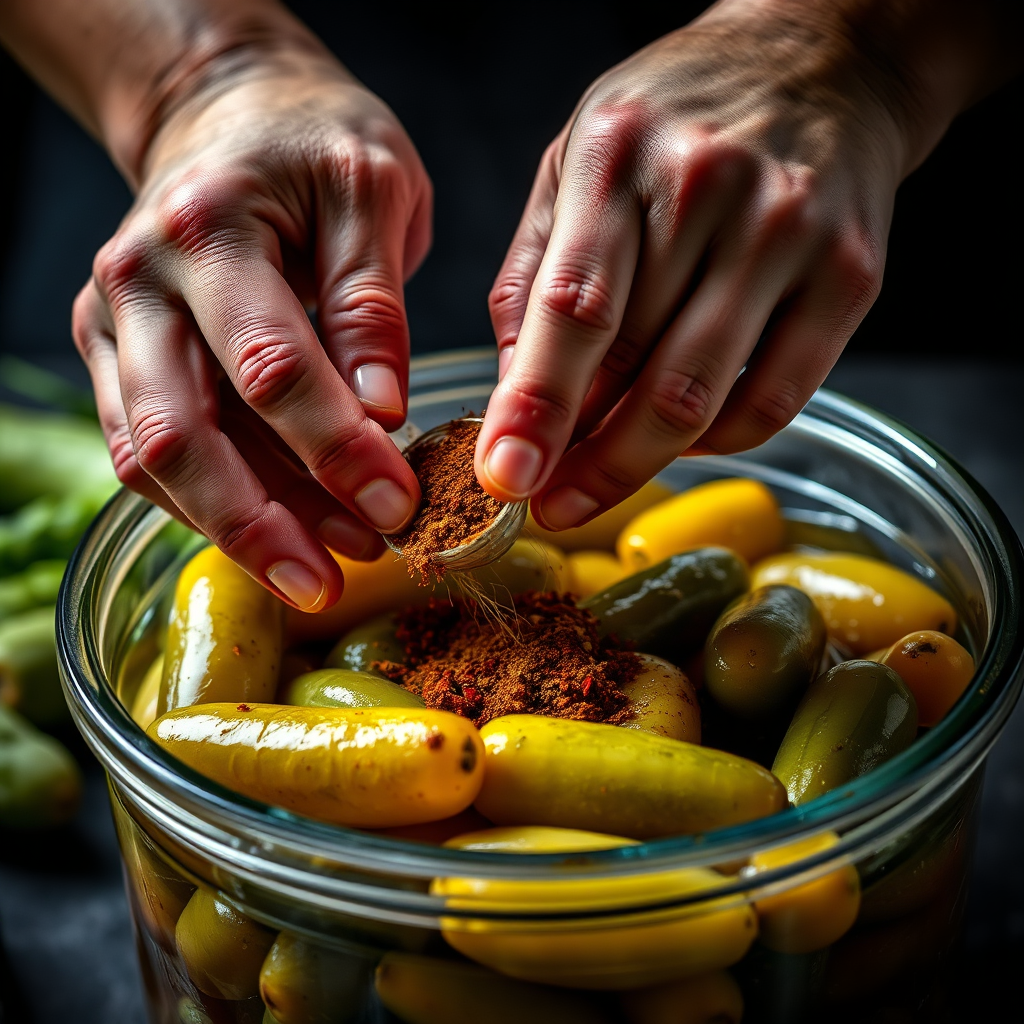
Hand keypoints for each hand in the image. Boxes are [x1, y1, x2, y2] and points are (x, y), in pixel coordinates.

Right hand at [72, 44, 431, 610]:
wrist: (228, 112)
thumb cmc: (312, 141)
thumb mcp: (370, 189)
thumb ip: (370, 304)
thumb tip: (382, 417)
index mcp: (206, 230)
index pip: (270, 367)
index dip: (334, 449)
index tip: (399, 505)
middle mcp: (137, 283)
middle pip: (180, 435)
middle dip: (261, 524)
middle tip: (335, 580)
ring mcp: (115, 326)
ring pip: (155, 460)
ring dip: (241, 528)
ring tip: (326, 567)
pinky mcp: (119, 358)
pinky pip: (148, 454)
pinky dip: (213, 505)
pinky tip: (283, 533)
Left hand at [477, 0, 942, 529]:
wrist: (822, 60)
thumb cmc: (675, 118)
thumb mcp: (573, 163)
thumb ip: (532, 274)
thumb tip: (512, 391)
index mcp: (621, 156)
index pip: (575, 307)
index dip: (538, 405)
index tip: (507, 476)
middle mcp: (710, 192)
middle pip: (640, 369)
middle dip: (585, 458)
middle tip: (549, 501)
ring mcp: (790, 236)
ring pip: (704, 398)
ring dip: (641, 461)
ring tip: (597, 481)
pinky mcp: (848, 278)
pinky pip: (775, 402)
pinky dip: (718, 441)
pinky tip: (683, 436)